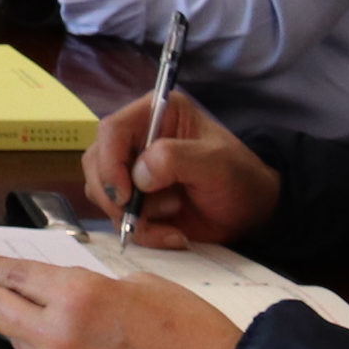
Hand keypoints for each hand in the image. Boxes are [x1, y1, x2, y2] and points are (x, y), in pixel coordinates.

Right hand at [85, 89, 281, 250]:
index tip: (125, 194)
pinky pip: (116, 216)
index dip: (110, 162)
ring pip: (101, 191)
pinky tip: (171, 233)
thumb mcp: (216, 163)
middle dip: (114, 195)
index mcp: (156, 115)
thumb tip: (138, 174)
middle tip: (141, 215)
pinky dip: (141, 231)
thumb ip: (176, 159)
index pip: (112, 130)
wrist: (252, 213)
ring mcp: (133, 170)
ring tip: (172, 215)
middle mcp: (137, 138)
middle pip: (96, 161)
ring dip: (132, 214)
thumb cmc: (240, 178)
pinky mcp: (135, 199)